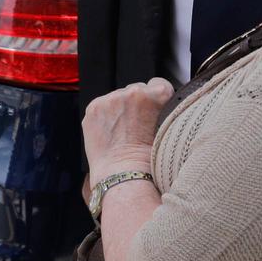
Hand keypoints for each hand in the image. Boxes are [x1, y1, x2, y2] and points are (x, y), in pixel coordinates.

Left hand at [81, 78, 172, 194]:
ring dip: (120, 109)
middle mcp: (134, 92)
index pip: (159, 84)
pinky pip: (102, 105)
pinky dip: (104, 116)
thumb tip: (157, 105)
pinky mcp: (94, 107)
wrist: (123, 175)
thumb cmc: (148, 160)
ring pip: (118, 97)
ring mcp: (112, 98)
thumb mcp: (167, 130)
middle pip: (137, 90)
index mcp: (157, 95)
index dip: (156, 99)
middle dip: (137, 104)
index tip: (153, 111)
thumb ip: (162, 110)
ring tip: (122, 132)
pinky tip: (110, 132)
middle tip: (136, 126)